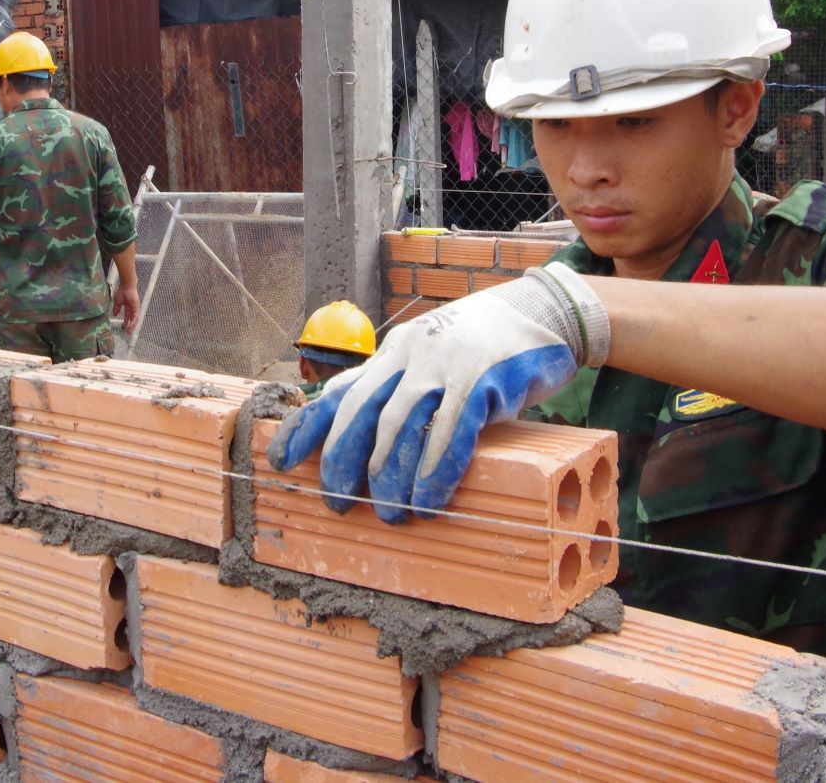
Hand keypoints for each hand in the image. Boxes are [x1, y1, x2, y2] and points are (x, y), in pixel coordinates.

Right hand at [113, 282, 139, 332]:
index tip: (122, 327)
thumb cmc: (122, 291)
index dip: (125, 322)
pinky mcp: (137, 307)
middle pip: (132, 319)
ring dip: (132, 326)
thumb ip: (116, 308)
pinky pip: (136, 316)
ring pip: (134, 319)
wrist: (126, 285)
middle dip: (129, 326)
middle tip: (127, 332)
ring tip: (129, 332)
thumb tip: (114, 315)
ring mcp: (135, 308)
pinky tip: (130, 326)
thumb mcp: (117, 302)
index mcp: (127, 307)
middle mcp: (132, 308)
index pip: (127, 317)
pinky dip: (133, 321)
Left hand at [266, 265, 609, 521]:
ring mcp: (446, 365)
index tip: (282, 462)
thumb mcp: (432, 356)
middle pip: (361, 411)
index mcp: (393, 352)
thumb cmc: (484, 345)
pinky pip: (451, 431)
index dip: (308, 428)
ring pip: (401, 425)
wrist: (543, 312)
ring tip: (391, 513)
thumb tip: (366, 437)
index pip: (339, 390)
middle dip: (343, 461)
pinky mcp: (483, 380)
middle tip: (338, 503)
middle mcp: (410, 355)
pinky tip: (428, 500)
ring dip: (390, 476)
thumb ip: (402, 387)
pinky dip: (436, 469)